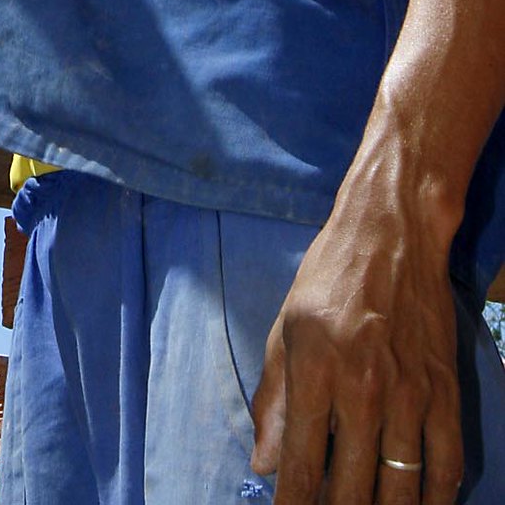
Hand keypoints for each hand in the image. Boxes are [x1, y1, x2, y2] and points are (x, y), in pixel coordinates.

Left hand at [251, 181, 462, 503]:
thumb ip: (274, 400)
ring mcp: (410, 393)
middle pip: (353, 489)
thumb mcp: (285, 329)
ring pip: (401, 487)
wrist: (391, 232)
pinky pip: (446, 465)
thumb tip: (265, 465)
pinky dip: (433, 499)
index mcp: (315, 370)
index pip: (303, 465)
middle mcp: (363, 388)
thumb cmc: (329, 277)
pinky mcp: (445, 392)